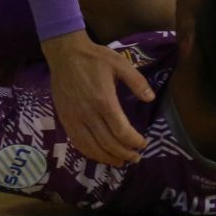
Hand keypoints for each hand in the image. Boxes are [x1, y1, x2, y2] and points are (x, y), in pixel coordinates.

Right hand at [43, 30, 154, 165]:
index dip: (134, 142)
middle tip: (136, 158)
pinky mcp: (65, 119)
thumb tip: (151, 98)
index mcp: (104, 100)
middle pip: (108, 143)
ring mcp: (74, 118)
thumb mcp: (120, 63)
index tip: (143, 144)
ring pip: (91, 147)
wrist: (64, 54)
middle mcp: (88, 114)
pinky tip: (99, 155)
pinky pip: (77, 142)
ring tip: (120, 162)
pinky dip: (89, 153)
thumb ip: (137, 81)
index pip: (121, 131)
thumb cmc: (94, 58)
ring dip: (108, 158)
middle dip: (125, 154)